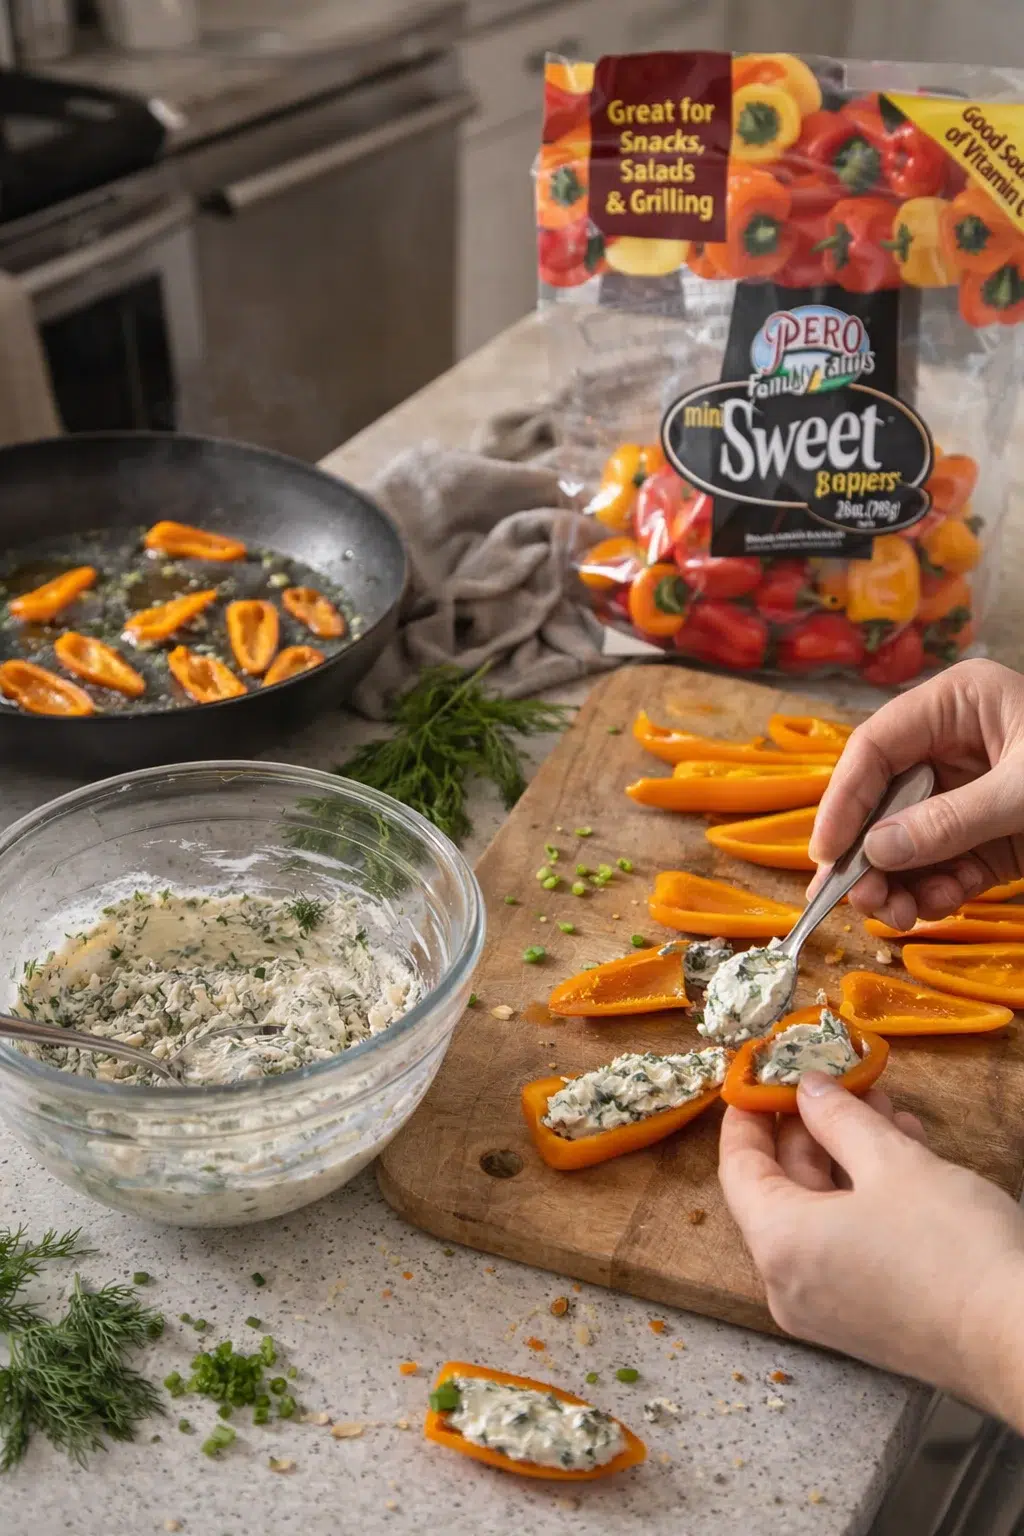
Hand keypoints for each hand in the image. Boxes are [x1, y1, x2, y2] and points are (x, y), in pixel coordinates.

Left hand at [718, 1074, 1023, 1431]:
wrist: (1019, 1340)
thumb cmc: (951, 1250)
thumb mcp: (893, 1162)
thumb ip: (839, 1118)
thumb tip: (808, 1089)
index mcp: (778, 1245)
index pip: (738, 1167)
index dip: (748, 1115)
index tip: (761, 1076)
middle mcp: (789, 1284)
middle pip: (781, 1188)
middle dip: (813, 1129)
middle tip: (838, 1083)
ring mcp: (827, 1308)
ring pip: (821, 1213)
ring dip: (848, 1156)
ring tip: (882, 1110)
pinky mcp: (866, 1319)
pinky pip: (846, 1243)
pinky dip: (864, 1197)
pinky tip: (902, 1155)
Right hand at [808, 658, 1023, 928]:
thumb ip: (949, 822)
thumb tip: (876, 852)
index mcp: (959, 704)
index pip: (878, 746)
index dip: (844, 799)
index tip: (827, 853)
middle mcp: (957, 744)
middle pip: (886, 798)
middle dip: (870, 853)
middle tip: (858, 900)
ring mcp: (974, 792)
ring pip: (910, 838)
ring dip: (898, 881)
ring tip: (898, 916)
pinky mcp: (994, 834)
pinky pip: (945, 862)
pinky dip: (936, 889)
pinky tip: (935, 907)